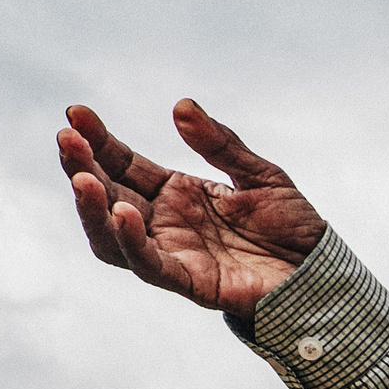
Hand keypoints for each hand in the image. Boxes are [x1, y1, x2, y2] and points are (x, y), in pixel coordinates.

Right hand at [57, 100, 326, 314]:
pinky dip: (133, 241)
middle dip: (83, 166)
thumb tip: (181, 107)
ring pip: (113, 235)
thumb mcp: (260, 174)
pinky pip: (150, 264)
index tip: (75, 113)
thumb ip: (220, 144)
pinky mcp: (189, 282)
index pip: (123, 163)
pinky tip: (124, 212)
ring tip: (82, 177)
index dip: (98, 140)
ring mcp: (173, 253)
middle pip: (107, 195)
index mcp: (176, 192)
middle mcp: (165, 223)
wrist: (322, 272)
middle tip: (67, 139)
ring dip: (92, 208)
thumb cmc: (292, 226)